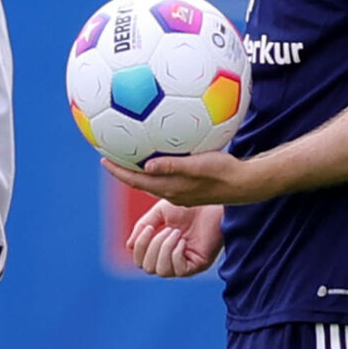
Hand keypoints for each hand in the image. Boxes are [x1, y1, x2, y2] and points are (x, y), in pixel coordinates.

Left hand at [104, 149, 268, 207]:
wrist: (245, 184)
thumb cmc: (225, 172)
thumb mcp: (198, 165)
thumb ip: (173, 166)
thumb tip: (146, 165)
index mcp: (170, 188)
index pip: (136, 180)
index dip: (119, 171)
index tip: (102, 160)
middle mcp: (172, 192)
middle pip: (139, 182)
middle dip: (123, 170)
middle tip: (109, 156)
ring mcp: (180, 192)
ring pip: (152, 181)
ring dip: (138, 171)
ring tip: (127, 156)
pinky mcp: (189, 188)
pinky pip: (165, 178)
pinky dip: (154, 169)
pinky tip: (156, 157)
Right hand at [126, 199, 223, 277]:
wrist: (211, 204)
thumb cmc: (189, 206)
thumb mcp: (159, 212)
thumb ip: (143, 226)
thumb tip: (128, 245)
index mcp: (160, 248)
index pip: (140, 260)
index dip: (139, 247)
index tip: (147, 228)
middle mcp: (171, 259)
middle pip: (148, 268)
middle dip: (152, 247)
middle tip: (165, 229)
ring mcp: (185, 264)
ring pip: (161, 271)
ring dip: (164, 249)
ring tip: (176, 232)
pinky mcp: (198, 265)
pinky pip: (179, 270)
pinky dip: (176, 253)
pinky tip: (183, 240)